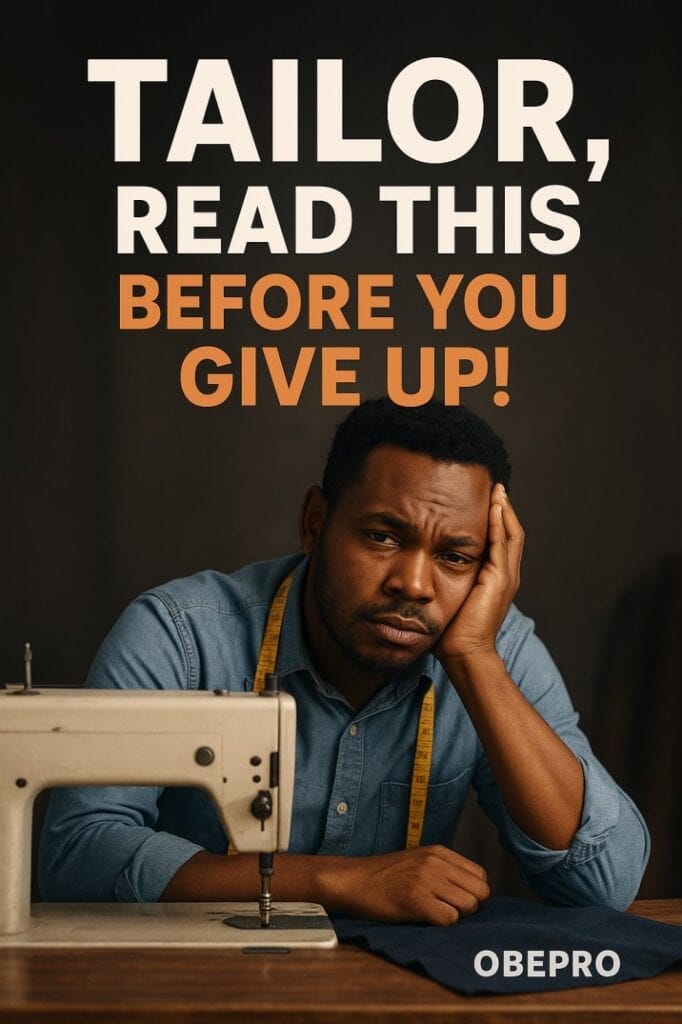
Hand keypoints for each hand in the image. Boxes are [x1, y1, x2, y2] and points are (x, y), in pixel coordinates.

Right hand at [325, 845, 489, 925]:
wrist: (354, 880)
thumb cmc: (385, 875)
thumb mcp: (418, 860)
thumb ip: (444, 869)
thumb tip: (474, 892)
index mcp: (438, 852)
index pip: (481, 875)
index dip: (474, 892)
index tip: (458, 899)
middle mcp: (436, 863)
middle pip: (480, 892)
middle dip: (470, 906)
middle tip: (448, 909)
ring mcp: (426, 880)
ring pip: (469, 906)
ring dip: (456, 915)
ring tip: (434, 912)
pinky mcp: (416, 900)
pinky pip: (450, 919)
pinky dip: (441, 923)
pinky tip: (424, 918)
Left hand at [436, 484, 523, 661]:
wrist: (464, 653)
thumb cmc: (452, 632)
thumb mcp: (450, 597)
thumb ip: (446, 581)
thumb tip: (425, 570)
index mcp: (496, 580)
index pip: (501, 541)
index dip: (497, 520)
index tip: (487, 500)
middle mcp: (506, 576)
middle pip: (511, 533)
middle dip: (504, 508)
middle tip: (496, 487)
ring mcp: (506, 577)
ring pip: (511, 534)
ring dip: (504, 510)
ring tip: (497, 490)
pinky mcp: (500, 579)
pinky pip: (503, 544)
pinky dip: (500, 524)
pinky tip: (493, 507)